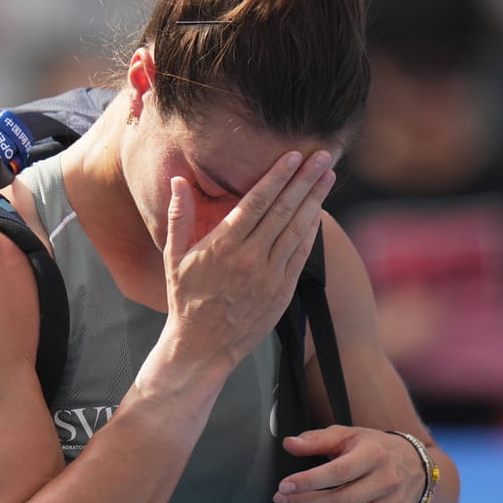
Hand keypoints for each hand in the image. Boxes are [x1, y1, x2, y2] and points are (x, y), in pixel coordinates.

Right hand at [163, 150, 333, 372]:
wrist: (202, 347)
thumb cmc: (185, 299)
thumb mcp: (173, 257)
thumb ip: (179, 216)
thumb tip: (177, 180)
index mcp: (223, 245)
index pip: (257, 201)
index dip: (278, 176)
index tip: (294, 156)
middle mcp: (250, 258)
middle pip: (284, 210)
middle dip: (305, 180)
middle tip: (322, 156)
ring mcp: (269, 276)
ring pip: (297, 229)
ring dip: (315, 200)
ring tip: (328, 176)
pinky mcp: (282, 292)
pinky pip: (301, 255)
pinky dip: (312, 231)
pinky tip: (319, 212)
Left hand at [274, 426, 422, 502]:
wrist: (416, 464)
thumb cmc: (375, 448)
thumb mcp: (348, 435)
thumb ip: (317, 439)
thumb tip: (289, 444)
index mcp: (374, 455)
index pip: (338, 473)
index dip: (308, 482)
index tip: (284, 486)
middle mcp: (387, 482)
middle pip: (341, 502)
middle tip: (283, 502)